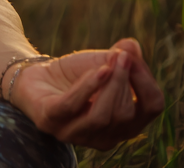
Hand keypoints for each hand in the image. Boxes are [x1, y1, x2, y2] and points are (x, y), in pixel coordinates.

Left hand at [11, 38, 164, 149]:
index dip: (147, 83)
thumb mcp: (100, 63)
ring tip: (112, 61)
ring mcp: (77, 133)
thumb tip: (132, 46)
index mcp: (125, 125)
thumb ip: (118, 57)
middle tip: (122, 55)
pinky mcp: (51, 121)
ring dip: (111, 85)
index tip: (135, 57)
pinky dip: (88, 87)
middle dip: (125, 81)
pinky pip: (73, 106)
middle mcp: (105, 136)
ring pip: (103, 116)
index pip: (150, 109)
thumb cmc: (73, 74)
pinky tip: (98, 70)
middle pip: (127, 114)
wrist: (33, 75)